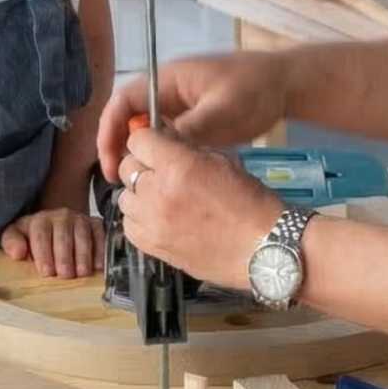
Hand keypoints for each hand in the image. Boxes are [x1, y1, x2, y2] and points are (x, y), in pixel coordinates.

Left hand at [0, 208, 105, 278]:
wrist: (56, 225)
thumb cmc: (34, 237)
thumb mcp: (16, 236)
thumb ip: (11, 242)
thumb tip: (17, 253)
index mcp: (40, 220)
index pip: (41, 235)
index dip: (44, 254)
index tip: (46, 272)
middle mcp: (61, 216)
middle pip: (64, 236)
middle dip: (64, 256)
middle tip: (65, 275)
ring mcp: (80, 219)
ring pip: (83, 236)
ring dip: (83, 255)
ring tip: (82, 273)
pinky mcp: (96, 224)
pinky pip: (100, 235)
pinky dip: (101, 250)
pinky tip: (99, 266)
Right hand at [98, 51, 289, 183]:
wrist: (286, 85)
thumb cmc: (255, 88)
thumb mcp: (222, 109)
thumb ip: (190, 128)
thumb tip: (158, 151)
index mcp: (168, 81)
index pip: (123, 101)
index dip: (109, 129)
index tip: (110, 160)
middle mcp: (167, 94)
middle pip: (129, 119)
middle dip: (119, 147)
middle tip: (120, 180)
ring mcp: (180, 109)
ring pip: (147, 133)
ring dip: (139, 155)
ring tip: (137, 185)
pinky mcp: (193, 123)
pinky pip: (167, 141)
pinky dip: (160, 159)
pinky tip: (164, 180)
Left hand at [116, 127, 283, 288]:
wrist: (262, 248)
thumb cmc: (251, 202)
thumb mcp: (223, 162)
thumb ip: (188, 152)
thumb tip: (166, 144)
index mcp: (178, 166)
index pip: (139, 140)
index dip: (148, 140)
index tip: (156, 145)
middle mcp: (157, 193)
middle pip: (127, 168)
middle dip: (143, 165)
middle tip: (161, 172)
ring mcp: (152, 223)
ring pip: (125, 198)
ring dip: (140, 194)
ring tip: (161, 199)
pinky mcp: (153, 247)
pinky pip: (129, 226)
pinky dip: (139, 220)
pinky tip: (159, 219)